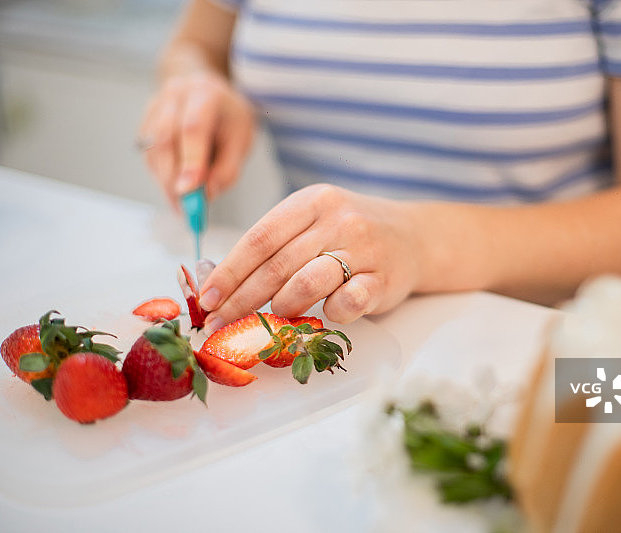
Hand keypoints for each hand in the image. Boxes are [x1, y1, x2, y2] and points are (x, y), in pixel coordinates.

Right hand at [138, 71, 253, 207]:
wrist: (207, 91)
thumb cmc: (228, 118)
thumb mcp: (242, 140)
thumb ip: (227, 169)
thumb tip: (206, 194)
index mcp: (205, 94)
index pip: (193, 128)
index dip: (190, 161)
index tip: (188, 191)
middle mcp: (175, 95)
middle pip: (165, 139)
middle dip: (173, 178)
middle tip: (185, 207)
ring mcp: (156, 106)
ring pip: (152, 150)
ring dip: (166, 181)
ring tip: (182, 203)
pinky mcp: (145, 121)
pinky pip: (148, 154)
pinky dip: (161, 175)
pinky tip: (174, 186)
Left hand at [198, 184, 423, 328]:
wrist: (413, 237)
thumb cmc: (349, 233)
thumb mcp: (312, 222)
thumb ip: (274, 245)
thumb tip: (219, 284)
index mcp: (312, 202)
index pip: (259, 239)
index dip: (229, 272)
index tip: (208, 298)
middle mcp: (338, 220)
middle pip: (277, 265)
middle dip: (242, 300)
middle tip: (220, 324)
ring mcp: (364, 249)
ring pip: (308, 282)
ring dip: (282, 306)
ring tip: (275, 316)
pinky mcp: (383, 279)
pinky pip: (347, 303)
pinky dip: (328, 314)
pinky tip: (323, 316)